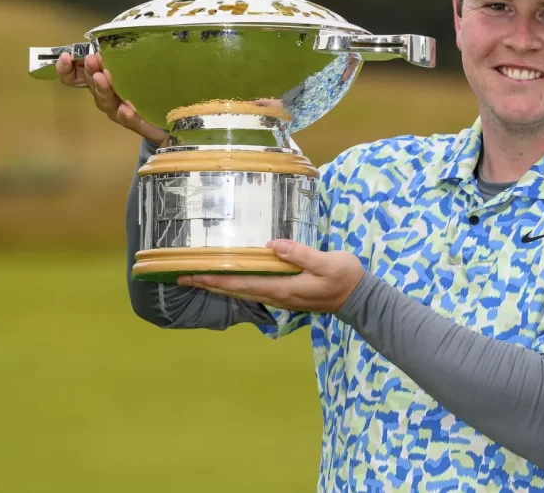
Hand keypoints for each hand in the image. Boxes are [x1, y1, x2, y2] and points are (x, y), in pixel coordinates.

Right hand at [56, 51, 168, 145]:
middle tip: (91, 60)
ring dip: (103, 89)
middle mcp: (106, 96)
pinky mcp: (136, 123)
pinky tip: (125, 109)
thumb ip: (119, 55)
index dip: (66, 69)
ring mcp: (118, 111)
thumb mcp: (133, 65)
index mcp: (101, 81)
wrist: (169, 115)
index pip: (75, 78)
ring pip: (106, 102)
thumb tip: (108, 39)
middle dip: (90, 71)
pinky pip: (128, 120)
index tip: (66, 56)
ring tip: (102, 77)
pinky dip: (125, 115)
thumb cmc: (147, 87)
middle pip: (92, 85)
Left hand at [177, 240, 366, 312]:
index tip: (192, 274)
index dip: (215, 279)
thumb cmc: (344, 278)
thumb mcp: (327, 262)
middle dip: (209, 284)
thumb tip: (272, 245)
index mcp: (283, 288)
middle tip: (183, 277)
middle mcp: (277, 296)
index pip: (241, 284)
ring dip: (220, 287)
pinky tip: (232, 281)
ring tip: (200, 279)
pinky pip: (253, 292)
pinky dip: (236, 287)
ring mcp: (281, 298)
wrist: (360, 299)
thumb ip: (300, 254)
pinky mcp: (286, 295)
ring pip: (243, 293)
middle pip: (236, 291)